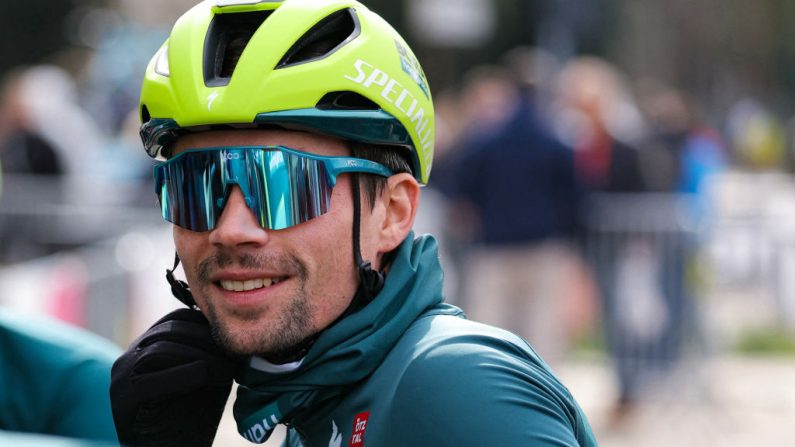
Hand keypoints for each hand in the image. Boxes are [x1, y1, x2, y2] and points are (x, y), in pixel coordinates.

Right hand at [110, 308, 237, 445]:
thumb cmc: (191, 420)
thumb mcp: (204, 379)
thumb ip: (211, 354)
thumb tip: (235, 333)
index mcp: (144, 348)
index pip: (176, 319)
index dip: (206, 325)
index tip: (231, 340)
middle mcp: (128, 358)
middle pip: (170, 331)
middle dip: (207, 341)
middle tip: (234, 357)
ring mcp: (121, 378)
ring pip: (161, 350)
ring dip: (202, 358)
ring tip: (228, 372)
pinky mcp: (123, 399)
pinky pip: (152, 379)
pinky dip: (187, 374)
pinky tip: (211, 378)